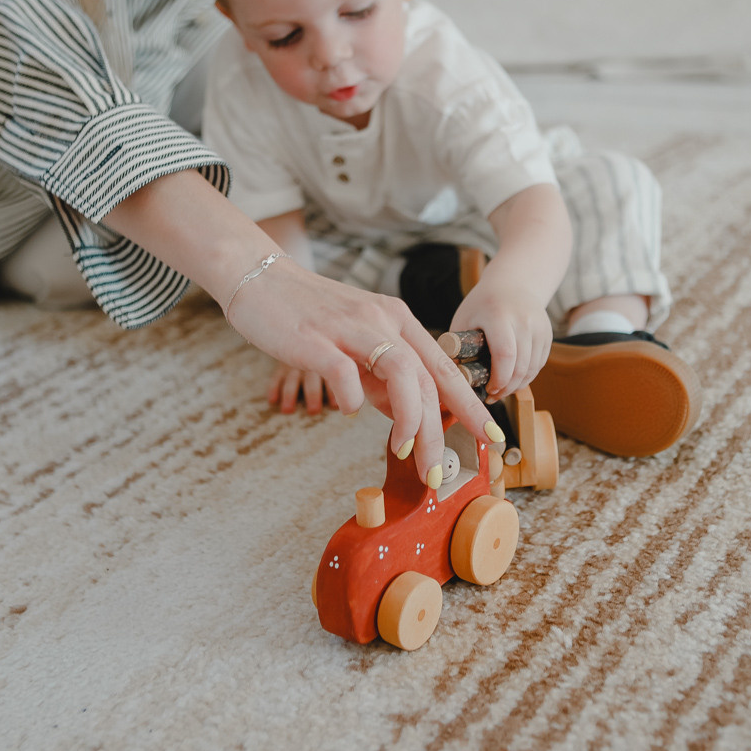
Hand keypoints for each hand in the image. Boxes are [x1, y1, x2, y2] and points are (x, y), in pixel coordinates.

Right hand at [227, 259, 497, 483]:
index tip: (490, 438)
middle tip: (437, 471)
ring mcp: (350, 328)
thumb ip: (382, 376)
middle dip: (438, 431)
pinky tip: (347, 410)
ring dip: (409, 419)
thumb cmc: (308, 316)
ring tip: (404, 450)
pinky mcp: (316, 339)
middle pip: (427, 379)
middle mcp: (382, 320)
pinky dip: (351, 400)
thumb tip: (404, 416)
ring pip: (401, 374)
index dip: (471, 406)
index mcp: (397, 320)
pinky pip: (345, 375)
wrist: (260, 278)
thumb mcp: (358, 343)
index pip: (444, 369)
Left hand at [451, 279, 552, 400]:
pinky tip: (513, 381)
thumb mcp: (464, 320)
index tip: (487, 390)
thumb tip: (451, 381)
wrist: (513, 283)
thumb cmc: (481, 306)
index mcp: (499, 315)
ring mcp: (539, 327)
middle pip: (521, 365)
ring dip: (517, 385)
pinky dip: (527, 376)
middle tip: (493, 396)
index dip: (498, 379)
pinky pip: (539, 364)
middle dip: (507, 387)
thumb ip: (458, 348)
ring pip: (532, 368)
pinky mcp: (547, 334)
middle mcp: (523, 320)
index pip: (505, 354)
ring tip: (501, 391)